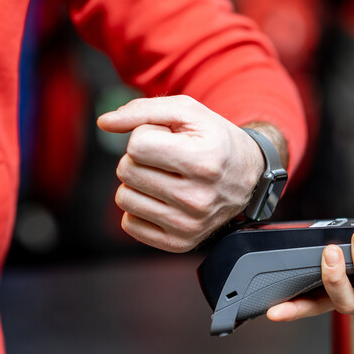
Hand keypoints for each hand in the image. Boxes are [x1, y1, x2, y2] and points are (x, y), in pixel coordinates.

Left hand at [97, 96, 265, 251]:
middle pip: (127, 171)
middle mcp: (199, 198)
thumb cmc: (215, 141)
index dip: (146, 136)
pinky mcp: (180, 243)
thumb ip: (142, 110)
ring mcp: (189, 225)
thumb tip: (104, 122)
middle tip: (165, 160)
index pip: (137, 146)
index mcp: (204, 161)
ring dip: (138, 184)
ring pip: (124, 198)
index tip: (167, 140)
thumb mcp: (188, 113)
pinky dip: (140, 209)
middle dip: (139, 159)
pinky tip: (162, 199)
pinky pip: (130, 224)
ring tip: (164, 178)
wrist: (248, 176)